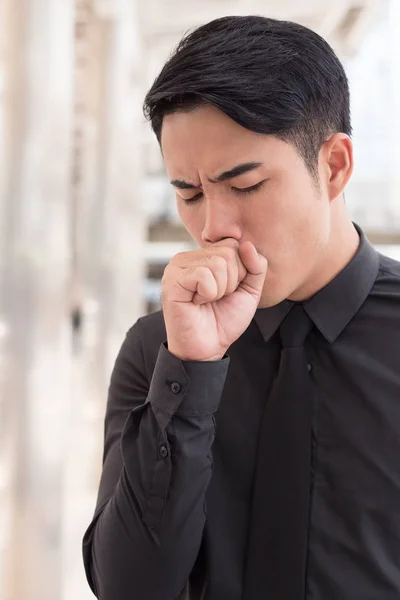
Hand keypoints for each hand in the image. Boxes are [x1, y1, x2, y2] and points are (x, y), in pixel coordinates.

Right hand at [161, 239, 267, 360]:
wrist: (208, 348)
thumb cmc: (225, 320)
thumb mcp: (250, 291)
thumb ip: (256, 266)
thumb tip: (246, 244)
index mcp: (204, 256)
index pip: (234, 244)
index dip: (240, 271)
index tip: (228, 290)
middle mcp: (188, 257)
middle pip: (228, 252)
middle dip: (231, 281)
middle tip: (217, 298)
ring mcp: (177, 267)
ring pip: (218, 263)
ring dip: (220, 290)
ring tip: (207, 301)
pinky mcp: (172, 280)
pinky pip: (204, 275)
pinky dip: (208, 294)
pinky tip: (197, 303)